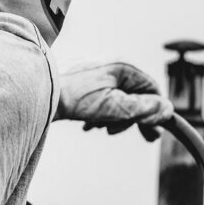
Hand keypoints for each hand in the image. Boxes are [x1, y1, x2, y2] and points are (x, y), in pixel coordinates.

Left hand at [56, 60, 172, 136]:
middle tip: (143, 138)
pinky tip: (88, 126)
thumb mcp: (115, 107)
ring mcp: (96, 74)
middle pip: (135, 95)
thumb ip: (144, 109)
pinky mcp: (81, 83)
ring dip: (115, 118)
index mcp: (123, 68)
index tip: (153, 133)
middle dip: (135, 118)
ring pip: (117, 99)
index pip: (151, 90)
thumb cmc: (75, 98)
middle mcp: (111, 67)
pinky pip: (100, 100)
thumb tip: (168, 110)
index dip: (156, 113)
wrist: (36, 92)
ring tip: (101, 129)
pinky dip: (99, 115)